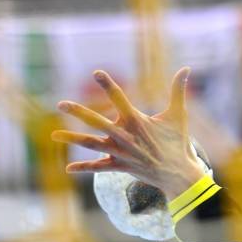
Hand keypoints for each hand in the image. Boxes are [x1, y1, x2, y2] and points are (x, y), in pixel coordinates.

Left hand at [51, 67, 206, 199]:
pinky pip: (98, 167)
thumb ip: (178, 90)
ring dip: (72, 139)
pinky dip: (83, 168)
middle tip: (60, 104)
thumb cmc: (178, 143)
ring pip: (92, 145)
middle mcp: (125, 136)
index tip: (96, 72)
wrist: (178, 173)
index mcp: (137, 121)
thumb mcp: (178, 115)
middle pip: (97, 121)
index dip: (107, 84)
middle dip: (78, 112)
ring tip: (54, 136)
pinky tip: (68, 168)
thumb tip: (187, 68)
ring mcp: (120, 152)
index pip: (119, 98)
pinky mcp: (120, 166)